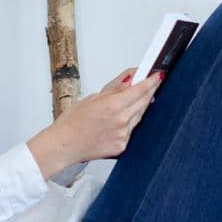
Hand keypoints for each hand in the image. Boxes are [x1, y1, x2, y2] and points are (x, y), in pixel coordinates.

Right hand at [27, 67, 165, 177]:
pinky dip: (129, 123)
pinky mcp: (122, 146)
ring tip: (126, 103)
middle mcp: (121, 121)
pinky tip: (118, 121)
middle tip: (150, 83)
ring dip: (138, 107)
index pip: (140, 90)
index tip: (158, 75)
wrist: (63, 146)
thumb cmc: (72, 122)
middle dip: (148, 92)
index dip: (152, 81)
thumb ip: (116, 88)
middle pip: (144, 102)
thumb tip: (131, 77)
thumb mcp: (93, 97)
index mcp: (113, 106)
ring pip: (139, 116)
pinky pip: (132, 130)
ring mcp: (123, 135)